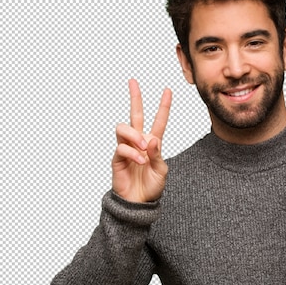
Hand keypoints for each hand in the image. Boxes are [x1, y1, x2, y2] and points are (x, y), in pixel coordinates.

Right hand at [112, 79, 171, 202]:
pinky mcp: (117, 158)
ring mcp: (127, 148)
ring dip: (135, 135)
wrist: (138, 203)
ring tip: (144, 147)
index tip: (168, 90)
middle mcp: (138, 142)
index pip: (158, 120)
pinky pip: (121, 147)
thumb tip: (151, 138)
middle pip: (134, 114)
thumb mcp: (161, 171)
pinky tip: (140, 161)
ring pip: (124, 127)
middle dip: (134, 97)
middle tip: (133, 81)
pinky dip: (132, 153)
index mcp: (152, 143)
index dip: (163, 106)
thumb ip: (158, 154)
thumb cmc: (151, 187)